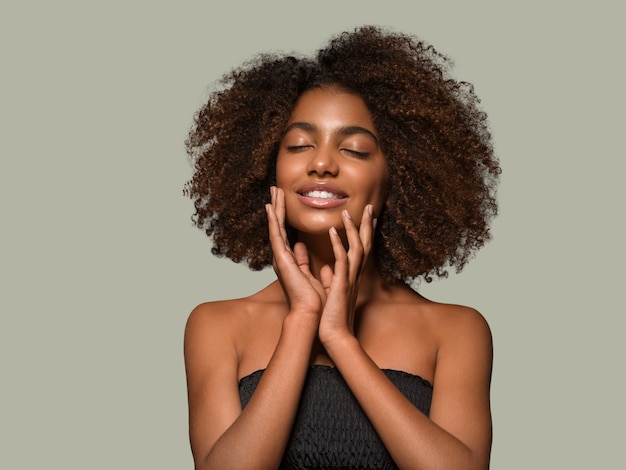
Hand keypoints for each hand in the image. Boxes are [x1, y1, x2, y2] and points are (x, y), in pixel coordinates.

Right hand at [266, 187, 325, 317]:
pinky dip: (273, 220)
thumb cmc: (313, 300)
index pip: (287, 233)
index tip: (283, 201)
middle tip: (275, 189)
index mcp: (290, 260)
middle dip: (277, 207)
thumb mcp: (310, 275)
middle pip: (279, 226)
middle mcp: (283, 257)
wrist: (311, 314)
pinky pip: (276, 235)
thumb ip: (304, 261)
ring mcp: (280, 257)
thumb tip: (302, 247)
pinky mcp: (282, 259)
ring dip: (275, 208)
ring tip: (273, 190)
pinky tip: (270, 207)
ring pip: (276, 227)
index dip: (284, 216)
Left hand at [318, 204, 375, 344]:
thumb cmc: (333, 318)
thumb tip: (327, 269)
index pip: (361, 250)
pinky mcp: (341, 284)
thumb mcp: (333, 294)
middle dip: (366, 225)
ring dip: (353, 229)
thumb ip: (331, 279)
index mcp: (351, 276)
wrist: (335, 337)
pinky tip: (332, 230)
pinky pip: (341, 260)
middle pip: (365, 244)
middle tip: (369, 206)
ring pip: (356, 248)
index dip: (364, 233)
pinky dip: (337, 244)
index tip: (367, 217)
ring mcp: (349, 279)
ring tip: (348, 212)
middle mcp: (354, 275)